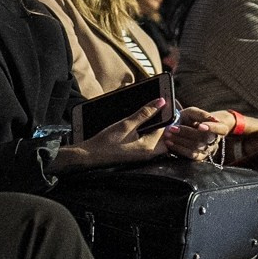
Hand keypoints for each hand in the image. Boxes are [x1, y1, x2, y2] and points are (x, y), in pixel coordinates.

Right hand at [56, 99, 171, 170]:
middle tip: (156, 108)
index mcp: (150, 147)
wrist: (91, 156)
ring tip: (146, 116)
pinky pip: (149, 143)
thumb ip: (145, 113)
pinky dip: (148, 133)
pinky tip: (139, 126)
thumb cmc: (106, 142)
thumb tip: (161, 102)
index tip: (163, 103)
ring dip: (154, 127)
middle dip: (161, 122)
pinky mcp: (139, 156)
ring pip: (158, 139)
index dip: (165, 113)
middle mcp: (150, 154)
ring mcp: (145, 156)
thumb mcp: (126, 124)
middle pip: (165, 135)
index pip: (166, 127)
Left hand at [162, 108, 227, 160]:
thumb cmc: (191, 118)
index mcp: (219, 127)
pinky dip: (179, 148)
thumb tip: (214, 119)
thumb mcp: (194, 112)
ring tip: (168, 134)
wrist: (184, 128)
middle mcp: (214, 140)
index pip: (220, 129)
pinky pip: (191, 155)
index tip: (200, 126)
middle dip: (186, 132)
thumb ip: (201, 114)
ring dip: (180, 140)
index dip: (212, 128)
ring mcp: (208, 150)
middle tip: (172, 128)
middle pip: (204, 138)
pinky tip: (170, 143)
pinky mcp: (200, 157)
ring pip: (196, 146)